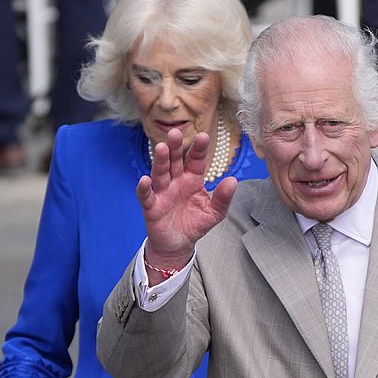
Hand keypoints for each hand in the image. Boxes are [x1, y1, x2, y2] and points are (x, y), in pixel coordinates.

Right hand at [137, 129, 236, 273]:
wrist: (178, 244)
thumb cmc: (195, 224)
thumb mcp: (214, 213)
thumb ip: (223, 198)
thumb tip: (233, 181)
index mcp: (192, 180)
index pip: (195, 161)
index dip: (198, 149)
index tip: (203, 136)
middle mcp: (176, 182)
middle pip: (175, 161)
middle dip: (175, 148)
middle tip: (176, 133)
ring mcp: (163, 193)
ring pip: (160, 173)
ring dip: (160, 161)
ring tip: (162, 148)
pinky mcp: (151, 207)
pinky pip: (147, 196)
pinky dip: (144, 188)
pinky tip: (145, 180)